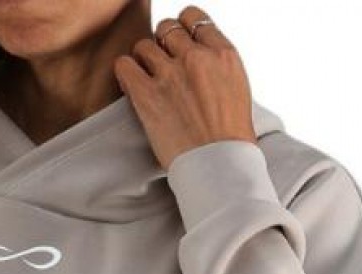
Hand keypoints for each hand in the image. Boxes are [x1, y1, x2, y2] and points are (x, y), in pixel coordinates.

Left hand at [113, 7, 256, 170]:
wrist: (219, 167)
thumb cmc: (231, 140)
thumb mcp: (237, 90)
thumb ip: (217, 67)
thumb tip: (201, 58)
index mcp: (223, 54)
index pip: (194, 19)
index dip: (183, 30)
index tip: (179, 44)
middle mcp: (196, 58)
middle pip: (167, 29)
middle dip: (163, 44)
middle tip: (163, 66)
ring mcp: (170, 75)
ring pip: (144, 45)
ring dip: (144, 60)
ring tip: (148, 79)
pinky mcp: (147, 96)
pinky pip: (124, 65)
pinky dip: (125, 72)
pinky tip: (132, 85)